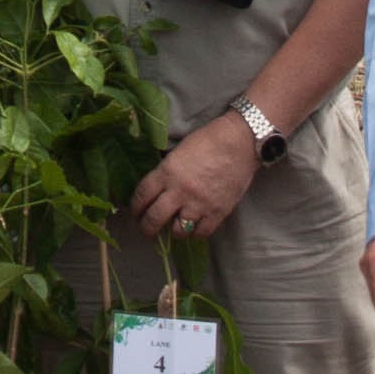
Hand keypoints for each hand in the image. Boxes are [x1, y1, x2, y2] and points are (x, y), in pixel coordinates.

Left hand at [126, 114, 259, 239]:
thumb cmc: (208, 140)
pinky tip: (194, 226)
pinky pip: (201, 233)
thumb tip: (156, 186)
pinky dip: (196, 232)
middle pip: (154, 219)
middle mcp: (179, 191)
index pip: (141, 196)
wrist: (240, 141)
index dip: (135, 208)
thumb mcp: (178, 151)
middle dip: (146, 228)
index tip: (135, 212)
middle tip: (147, 230)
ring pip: (177, 231)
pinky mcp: (218, 211)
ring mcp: (199, 203)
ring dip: (173, 230)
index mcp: (167, 172)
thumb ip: (166, 170)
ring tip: (174, 226)